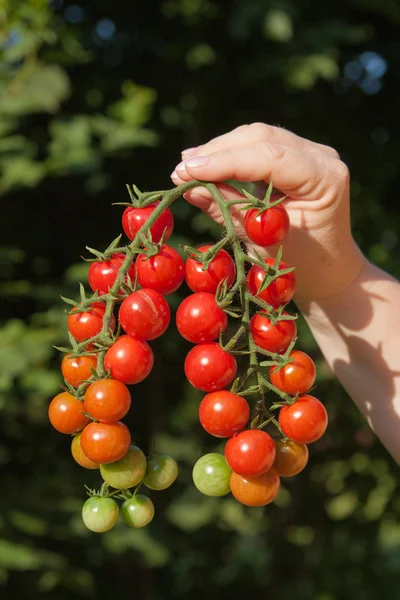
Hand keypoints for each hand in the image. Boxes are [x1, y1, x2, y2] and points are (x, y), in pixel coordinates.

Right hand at [171, 123, 365, 302]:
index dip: (225, 161)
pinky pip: (260, 145)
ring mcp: (312, 152)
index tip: (187, 171)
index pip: (269, 158)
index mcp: (324, 178)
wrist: (328, 269)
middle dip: (217, 152)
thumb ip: (227, 210)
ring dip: (219, 149)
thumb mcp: (260, 241)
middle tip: (181, 170)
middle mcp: (322, 157)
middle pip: (261, 138)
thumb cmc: (299, 263)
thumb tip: (189, 188)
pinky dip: (231, 153)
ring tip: (187, 166)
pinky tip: (204, 162)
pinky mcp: (298, 154)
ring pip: (257, 137)